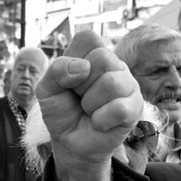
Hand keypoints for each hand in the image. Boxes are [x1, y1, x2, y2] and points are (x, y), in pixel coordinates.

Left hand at [37, 30, 142, 166]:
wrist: (70, 142)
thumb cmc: (61, 111)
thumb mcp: (46, 90)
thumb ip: (55, 71)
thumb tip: (83, 67)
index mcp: (93, 54)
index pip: (88, 38)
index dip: (72, 59)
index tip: (69, 80)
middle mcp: (114, 65)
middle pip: (103, 58)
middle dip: (81, 84)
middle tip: (80, 98)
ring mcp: (128, 85)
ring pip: (112, 83)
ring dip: (90, 103)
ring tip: (89, 110)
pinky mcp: (134, 108)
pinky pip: (119, 108)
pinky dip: (101, 120)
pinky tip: (99, 123)